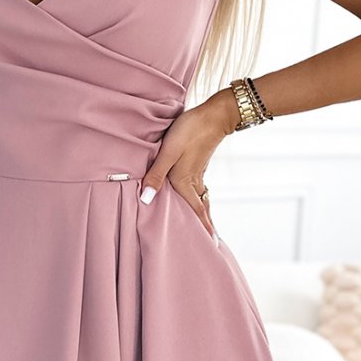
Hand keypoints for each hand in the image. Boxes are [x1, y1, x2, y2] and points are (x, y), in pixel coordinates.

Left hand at [138, 90, 235, 239]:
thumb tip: (146, 200)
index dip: (203, 228)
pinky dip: (202, 199)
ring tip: (205, 225)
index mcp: (185, 182)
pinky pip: (201, 189)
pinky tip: (199, 197)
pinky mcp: (199, 164)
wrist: (214, 114)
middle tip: (211, 243)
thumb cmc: (190, 131)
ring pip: (201, 199)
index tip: (212, 245)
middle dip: (205, 225)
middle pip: (201, 209)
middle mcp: (193, 181)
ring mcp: (198, 172)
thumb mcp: (168, 152)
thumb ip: (156, 175)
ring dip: (204, 213)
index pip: (196, 212)